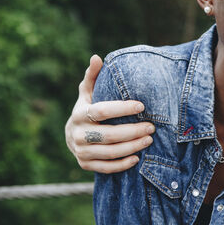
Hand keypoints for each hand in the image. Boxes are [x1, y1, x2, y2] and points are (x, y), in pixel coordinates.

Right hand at [65, 55, 154, 172]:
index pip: (102, 111)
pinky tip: (137, 158)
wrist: (71, 134)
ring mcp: (81, 151)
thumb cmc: (87, 108)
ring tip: (149, 139)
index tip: (142, 106)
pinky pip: (106, 168)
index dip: (122, 108)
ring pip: (110, 152)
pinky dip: (122, 164)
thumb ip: (93, 75)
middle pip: (109, 135)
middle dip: (133, 131)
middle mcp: (78, 134)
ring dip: (132, 147)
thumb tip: (97, 57)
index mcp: (79, 114)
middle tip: (152, 126)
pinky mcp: (85, 165)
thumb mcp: (88, 92)